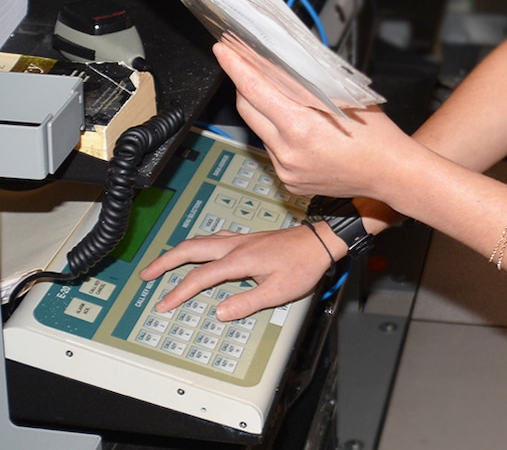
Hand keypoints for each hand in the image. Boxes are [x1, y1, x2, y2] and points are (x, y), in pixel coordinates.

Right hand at [139, 224, 330, 321]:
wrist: (318, 242)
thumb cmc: (302, 265)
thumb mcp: (277, 292)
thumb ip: (247, 303)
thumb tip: (219, 312)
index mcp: (239, 260)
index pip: (200, 277)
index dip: (178, 292)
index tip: (163, 304)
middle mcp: (236, 246)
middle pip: (191, 249)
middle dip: (165, 261)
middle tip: (146, 273)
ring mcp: (241, 239)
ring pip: (201, 240)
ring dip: (179, 250)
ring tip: (163, 262)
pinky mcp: (248, 238)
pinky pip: (214, 237)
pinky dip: (197, 243)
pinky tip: (198, 247)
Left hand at [214, 41, 413, 199]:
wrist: (389, 172)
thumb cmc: (375, 133)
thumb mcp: (342, 97)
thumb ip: (306, 83)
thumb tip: (278, 63)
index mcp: (300, 126)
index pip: (255, 89)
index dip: (236, 66)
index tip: (224, 50)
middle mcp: (287, 150)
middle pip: (247, 108)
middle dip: (243, 83)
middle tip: (243, 63)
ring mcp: (286, 168)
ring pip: (260, 128)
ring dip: (263, 108)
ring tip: (277, 93)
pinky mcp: (288, 179)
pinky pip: (272, 148)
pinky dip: (278, 132)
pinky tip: (296, 125)